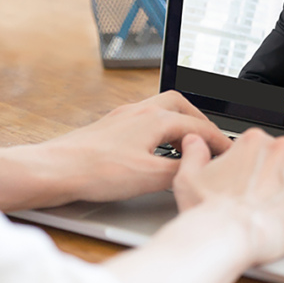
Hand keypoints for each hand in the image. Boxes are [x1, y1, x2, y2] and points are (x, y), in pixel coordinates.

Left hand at [33, 91, 232, 202]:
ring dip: (177, 125)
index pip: (197, 126)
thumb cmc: (96, 171)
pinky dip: (158, 133)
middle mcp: (138, 112)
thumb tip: (197, 170)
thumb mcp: (149, 177)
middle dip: (199, 122)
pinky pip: (143, 122)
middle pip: (179, 105)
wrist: (54, 170)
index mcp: (154, 118)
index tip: (229, 153)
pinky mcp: (108, 130)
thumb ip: (180, 171)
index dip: (218, 140)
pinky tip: (154, 151)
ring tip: (186, 145)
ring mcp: (121, 119)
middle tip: (210, 141)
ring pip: (159, 111)